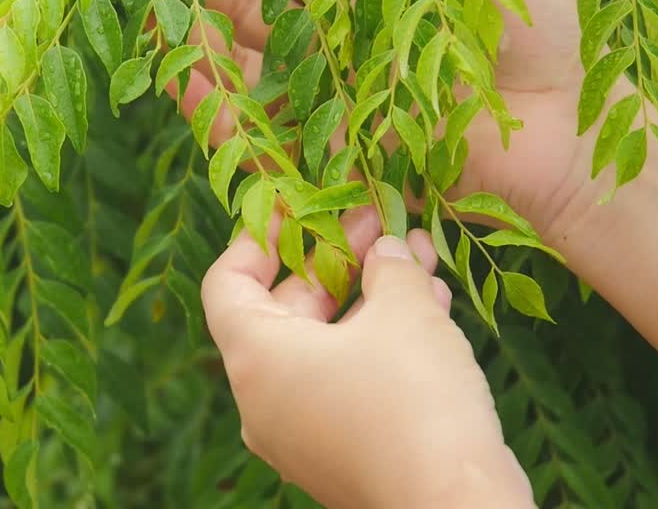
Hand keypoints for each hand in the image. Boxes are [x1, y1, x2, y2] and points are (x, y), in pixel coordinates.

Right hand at [162, 0, 596, 237]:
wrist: (572, 126)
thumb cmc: (543, 33)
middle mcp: (348, 49)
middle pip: (262, 10)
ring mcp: (339, 102)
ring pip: (254, 66)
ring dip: (202, 32)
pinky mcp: (340, 153)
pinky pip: (271, 130)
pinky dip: (222, 105)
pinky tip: (180, 70)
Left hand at [201, 212, 533, 506]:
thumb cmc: (414, 401)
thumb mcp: (403, 311)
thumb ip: (387, 267)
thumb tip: (386, 251)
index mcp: (255, 358)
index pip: (226, 282)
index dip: (260, 236)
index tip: (300, 206)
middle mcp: (266, 399)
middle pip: (283, 309)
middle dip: (335, 258)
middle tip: (378, 220)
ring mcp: (303, 432)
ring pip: (327, 343)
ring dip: (371, 294)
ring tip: (417, 253)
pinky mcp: (343, 451)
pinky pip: (349, 379)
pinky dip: (381, 339)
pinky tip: (430, 304)